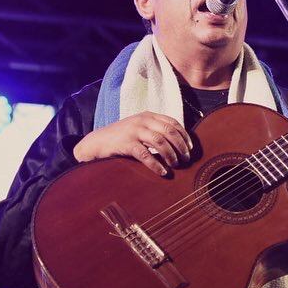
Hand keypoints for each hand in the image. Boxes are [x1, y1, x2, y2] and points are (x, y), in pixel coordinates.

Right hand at [72, 112, 192, 176]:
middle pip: (169, 132)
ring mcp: (134, 131)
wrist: (97, 141)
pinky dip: (156, 164)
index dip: (184, 135)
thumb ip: (154, 130)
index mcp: (148, 115)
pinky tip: (163, 172)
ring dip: (171, 155)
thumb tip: (177, 143)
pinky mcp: (127, 143)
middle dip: (181, 146)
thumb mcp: (139, 128)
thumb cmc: (121, 137)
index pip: (172, 122)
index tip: (190, 148)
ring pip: (160, 142)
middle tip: (186, 159)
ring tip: (176, 165)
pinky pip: (146, 155)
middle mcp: (142, 120)